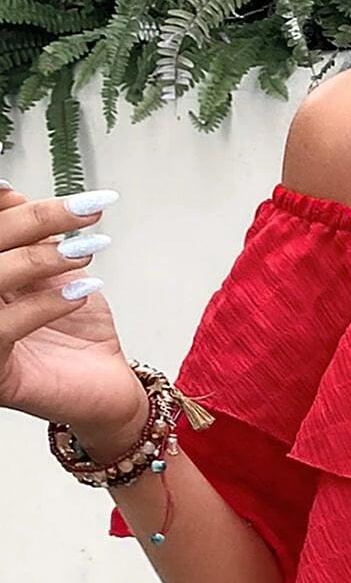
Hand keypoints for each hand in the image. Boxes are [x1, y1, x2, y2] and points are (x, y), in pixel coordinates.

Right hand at [0, 181, 146, 448]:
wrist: (108, 392)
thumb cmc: (77, 333)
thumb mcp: (53, 273)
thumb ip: (28, 236)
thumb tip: (6, 192)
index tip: (16, 189)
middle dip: (32, 221)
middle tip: (84, 210)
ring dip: (40, 259)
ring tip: (86, 252)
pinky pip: (6, 328)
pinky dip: (45, 305)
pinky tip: (81, 293)